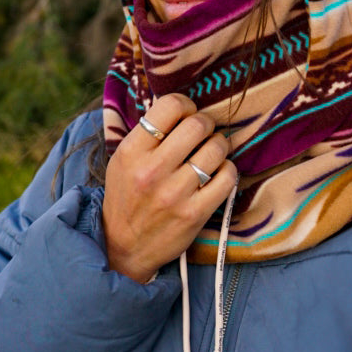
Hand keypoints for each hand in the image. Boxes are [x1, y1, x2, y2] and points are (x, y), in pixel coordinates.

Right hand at [102, 94, 236, 282]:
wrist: (125, 247)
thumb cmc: (127, 196)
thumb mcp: (123, 160)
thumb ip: (147, 133)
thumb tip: (181, 106)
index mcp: (132, 151)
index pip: (170, 106)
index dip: (185, 104)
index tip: (186, 114)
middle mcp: (153, 170)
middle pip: (198, 125)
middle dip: (206, 124)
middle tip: (202, 133)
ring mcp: (176, 193)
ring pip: (217, 148)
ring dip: (219, 145)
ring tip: (211, 152)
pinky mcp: (195, 213)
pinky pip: (228, 176)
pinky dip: (227, 170)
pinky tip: (217, 173)